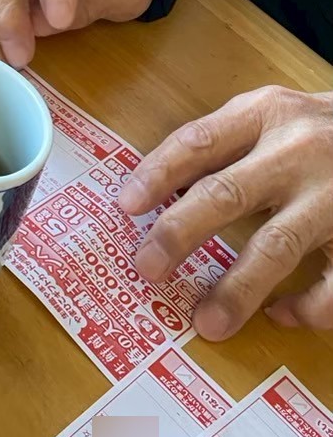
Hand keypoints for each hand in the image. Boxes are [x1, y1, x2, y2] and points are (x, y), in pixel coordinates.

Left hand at [118, 86, 332, 337]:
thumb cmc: (319, 129)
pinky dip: (308, 305)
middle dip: (181, 233)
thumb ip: (225, 143)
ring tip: (207, 322)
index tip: (124, 206)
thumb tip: (157, 193)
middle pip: (228, 192)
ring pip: (280, 244)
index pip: (198, 142)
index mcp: (266, 114)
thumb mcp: (273, 115)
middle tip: (147, 267)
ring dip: (238, 287)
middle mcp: (298, 150)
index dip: (158, 173)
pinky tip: (282, 315)